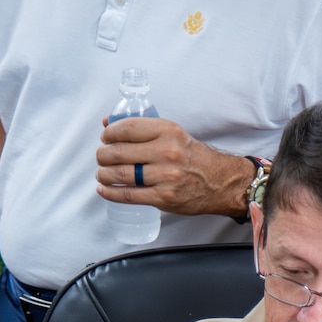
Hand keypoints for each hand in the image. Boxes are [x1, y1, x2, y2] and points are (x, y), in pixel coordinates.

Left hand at [95, 117, 250, 218]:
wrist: (220, 182)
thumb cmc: (193, 157)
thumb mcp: (173, 135)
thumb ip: (143, 129)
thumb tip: (108, 123)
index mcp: (168, 131)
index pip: (127, 128)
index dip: (109, 133)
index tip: (105, 137)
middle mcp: (167, 152)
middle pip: (119, 152)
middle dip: (103, 155)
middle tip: (102, 157)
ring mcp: (165, 176)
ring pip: (120, 174)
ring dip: (104, 174)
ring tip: (102, 173)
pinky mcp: (163, 197)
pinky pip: (129, 195)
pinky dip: (111, 193)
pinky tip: (104, 189)